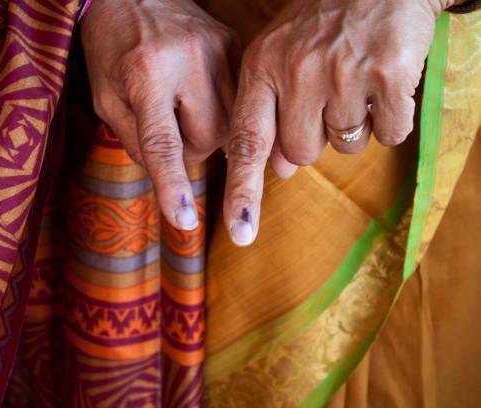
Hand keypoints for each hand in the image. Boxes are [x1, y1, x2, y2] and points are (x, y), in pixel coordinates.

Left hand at [81, 0, 237, 229]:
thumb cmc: (110, 46)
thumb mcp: (105, 96)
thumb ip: (134, 139)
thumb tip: (168, 173)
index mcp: (145, 73)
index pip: (162, 143)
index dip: (172, 186)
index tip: (183, 222)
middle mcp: (188, 59)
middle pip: (208, 138)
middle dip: (189, 149)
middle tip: (170, 131)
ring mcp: (218, 49)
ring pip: (232, 123)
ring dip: (208, 132)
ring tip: (185, 110)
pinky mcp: (234, 44)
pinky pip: (242, 100)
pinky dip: (224, 112)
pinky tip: (203, 98)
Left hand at [223, 0, 451, 245]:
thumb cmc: (321, 26)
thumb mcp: (278, 59)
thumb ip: (268, 114)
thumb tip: (277, 170)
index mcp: (262, 68)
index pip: (247, 142)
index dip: (243, 190)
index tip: (240, 232)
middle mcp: (297, 70)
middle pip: (300, 154)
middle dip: (314, 139)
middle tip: (325, 98)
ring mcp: (343, 72)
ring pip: (345, 146)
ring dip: (352, 127)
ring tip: (353, 84)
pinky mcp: (388, 74)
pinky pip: (388, 133)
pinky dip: (389, 120)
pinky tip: (383, 85)